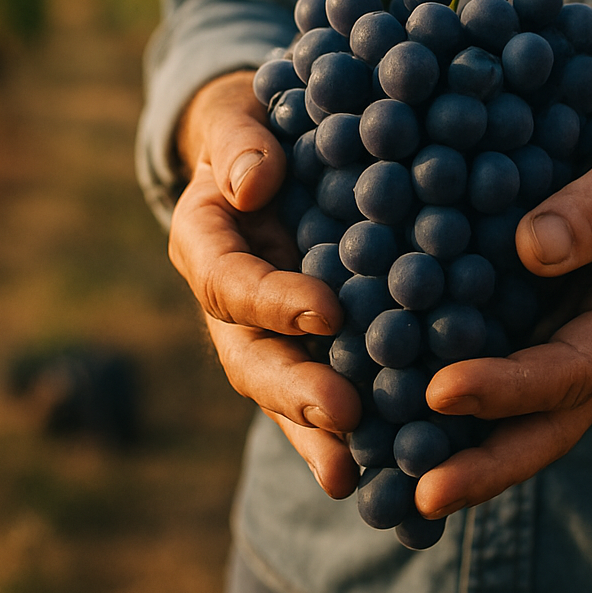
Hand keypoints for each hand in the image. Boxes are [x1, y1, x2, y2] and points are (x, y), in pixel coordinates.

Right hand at [168, 71, 361, 497]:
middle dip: (295, 388)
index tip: (327, 310)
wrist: (269, 151)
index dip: (271, 299)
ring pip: (282, 389)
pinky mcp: (306, 342)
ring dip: (316, 431)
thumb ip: (242, 142)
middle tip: (346, 416)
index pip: (228, 278)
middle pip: (250, 356)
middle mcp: (230, 298)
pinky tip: (385, 462)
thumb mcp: (242, 118)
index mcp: (206, 241)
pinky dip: (344, 429)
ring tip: (356, 474)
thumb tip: (253, 183)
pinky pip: (321, 386)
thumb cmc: (257, 127)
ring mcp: (265, 328)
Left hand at [417, 117, 591, 518]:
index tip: (445, 390)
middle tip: (423, 494)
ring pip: (514, 421)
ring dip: (460, 453)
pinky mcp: (521, 335)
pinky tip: (386, 420)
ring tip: (393, 481)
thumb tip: (535, 250)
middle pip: (546, 425)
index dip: (514, 387)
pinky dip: (440, 408)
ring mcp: (556, 351)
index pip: (576, 368)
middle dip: (488, 464)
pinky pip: (485, 378)